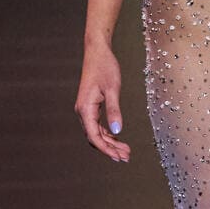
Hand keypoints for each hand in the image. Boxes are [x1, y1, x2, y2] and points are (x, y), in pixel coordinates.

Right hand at [75, 45, 129, 161]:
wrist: (97, 51)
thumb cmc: (105, 67)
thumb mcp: (112, 89)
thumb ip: (114, 110)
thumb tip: (117, 131)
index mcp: (85, 108)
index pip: (94, 136)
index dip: (107, 149)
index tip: (119, 157)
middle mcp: (83, 111)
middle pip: (95, 137)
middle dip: (110, 149)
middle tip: (126, 157)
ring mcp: (86, 109)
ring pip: (96, 133)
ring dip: (110, 142)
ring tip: (125, 150)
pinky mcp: (91, 106)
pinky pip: (97, 125)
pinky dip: (107, 133)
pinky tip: (118, 138)